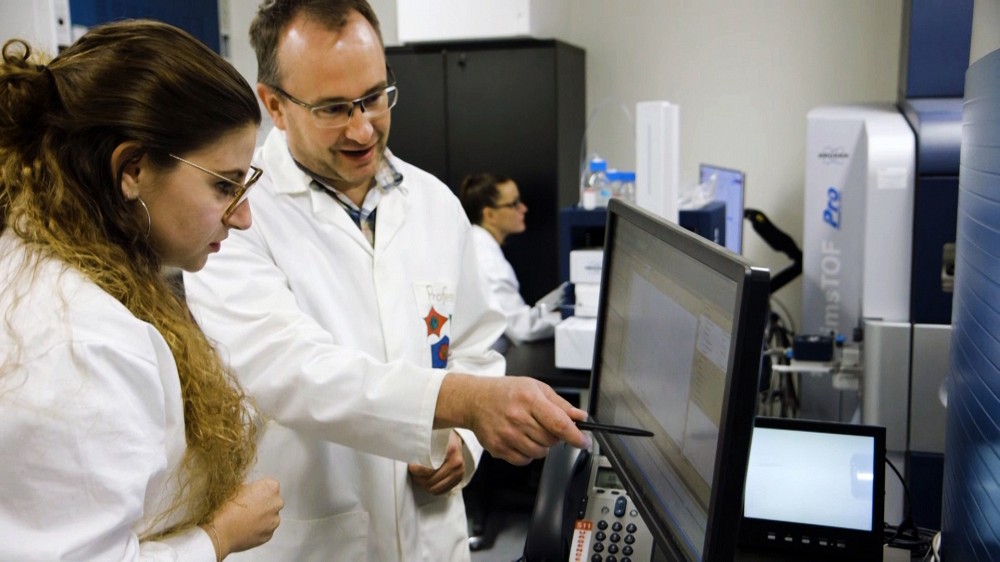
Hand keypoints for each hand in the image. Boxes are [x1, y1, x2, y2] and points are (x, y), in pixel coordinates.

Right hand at [205, 477, 282, 558]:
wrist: (219, 531)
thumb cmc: (225, 507)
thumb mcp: (237, 487)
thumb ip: (251, 487)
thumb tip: (251, 491)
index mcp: (271, 487)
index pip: (270, 485)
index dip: (258, 490)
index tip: (250, 495)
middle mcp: (277, 503)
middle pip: (272, 501)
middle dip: (263, 503)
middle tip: (247, 507)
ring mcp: (274, 520)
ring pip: (270, 516)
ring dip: (262, 517)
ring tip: (244, 520)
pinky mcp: (269, 535)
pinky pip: (266, 530)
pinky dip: (259, 529)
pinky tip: (245, 529)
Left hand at [408, 430, 465, 494]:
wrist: (458, 439)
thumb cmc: (444, 437)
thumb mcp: (435, 436)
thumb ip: (425, 445)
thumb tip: (409, 452)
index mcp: (451, 452)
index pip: (430, 469)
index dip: (417, 470)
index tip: (411, 466)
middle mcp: (456, 464)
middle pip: (431, 481)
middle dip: (418, 478)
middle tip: (412, 473)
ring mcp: (459, 473)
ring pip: (435, 488)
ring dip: (424, 485)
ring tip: (418, 478)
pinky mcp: (459, 479)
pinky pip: (442, 491)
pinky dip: (432, 489)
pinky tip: (426, 482)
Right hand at [435, 374, 590, 465]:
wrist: (475, 401)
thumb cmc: (506, 392)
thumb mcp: (535, 388)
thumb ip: (560, 404)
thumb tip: (580, 417)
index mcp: (529, 399)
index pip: (559, 423)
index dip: (576, 435)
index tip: (584, 442)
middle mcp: (517, 418)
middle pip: (551, 440)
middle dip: (554, 435)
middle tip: (544, 424)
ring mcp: (507, 435)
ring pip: (540, 453)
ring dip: (542, 445)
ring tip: (530, 430)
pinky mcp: (499, 449)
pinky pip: (525, 460)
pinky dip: (528, 453)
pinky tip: (520, 439)